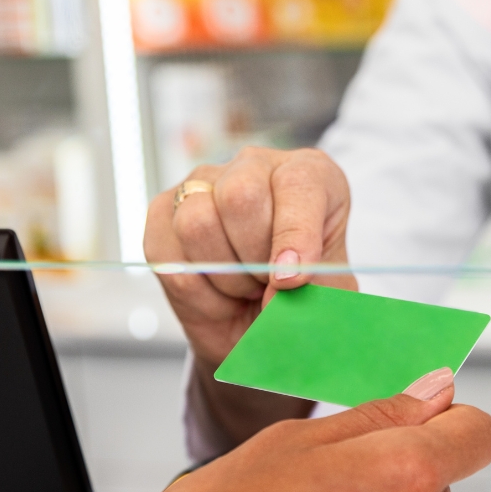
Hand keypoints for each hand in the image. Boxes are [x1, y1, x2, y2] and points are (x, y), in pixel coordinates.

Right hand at [144, 147, 355, 367]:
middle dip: (254, 257)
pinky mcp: (162, 213)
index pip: (297, 184)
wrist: (260, 324)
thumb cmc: (301, 296)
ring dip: (225, 275)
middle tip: (268, 283)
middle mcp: (254, 167)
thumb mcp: (328, 295)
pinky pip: (169, 255)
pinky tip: (218, 293)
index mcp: (309, 173)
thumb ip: (314, 288)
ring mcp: (203, 184)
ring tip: (246, 285)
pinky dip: (197, 292)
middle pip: (240, 196)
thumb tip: (275, 290)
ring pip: (197, 223)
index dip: (293, 234)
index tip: (290, 279)